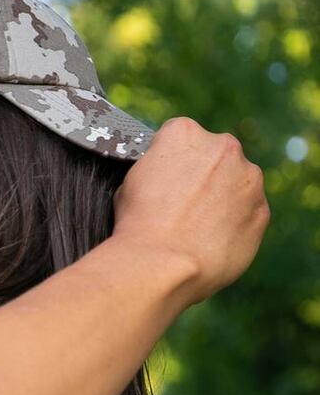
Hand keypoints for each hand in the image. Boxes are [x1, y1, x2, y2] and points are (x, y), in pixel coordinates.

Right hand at [114, 117, 268, 303]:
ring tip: (196, 226)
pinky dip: (234, 223)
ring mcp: (249, 178)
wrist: (163, 262)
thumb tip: (165, 176)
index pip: (179, 136)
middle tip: (180, 203)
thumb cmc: (138, 222)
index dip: (169, 160)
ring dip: (222, 197)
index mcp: (184, 132)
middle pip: (215, 155)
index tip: (162, 180)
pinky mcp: (262, 210)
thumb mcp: (131, 181)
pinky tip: (210, 240)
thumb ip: (157, 167)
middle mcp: (223, 146)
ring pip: (237, 182)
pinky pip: (248, 212)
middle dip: (203, 174)